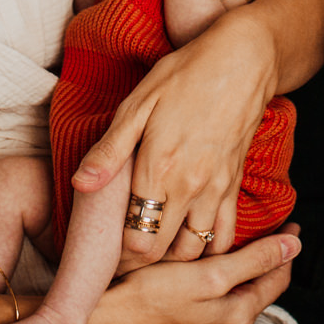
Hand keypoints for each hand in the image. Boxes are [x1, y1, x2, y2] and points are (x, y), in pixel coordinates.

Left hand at [73, 8, 275, 265]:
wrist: (242, 61)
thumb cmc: (184, 76)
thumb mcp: (138, 104)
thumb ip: (109, 150)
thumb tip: (80, 185)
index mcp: (158, 168)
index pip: (134, 240)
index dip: (116, 254)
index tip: (104, 252)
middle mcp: (190, 187)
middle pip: (161, 253)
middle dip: (138, 262)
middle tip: (121, 258)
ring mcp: (216, 189)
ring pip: (194, 251)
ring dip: (172, 257)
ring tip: (152, 247)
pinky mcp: (235, 186)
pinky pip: (226, 236)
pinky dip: (209, 249)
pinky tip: (190, 240)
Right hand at [86, 224, 299, 323]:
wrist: (107, 314)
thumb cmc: (155, 294)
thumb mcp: (211, 276)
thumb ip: (254, 260)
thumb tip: (295, 246)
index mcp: (239, 311)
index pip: (277, 277)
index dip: (286, 248)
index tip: (292, 223)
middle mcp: (228, 316)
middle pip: (261, 279)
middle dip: (271, 252)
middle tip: (275, 222)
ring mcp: (208, 312)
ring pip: (240, 279)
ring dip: (248, 255)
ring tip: (249, 229)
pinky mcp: (189, 304)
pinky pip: (219, 280)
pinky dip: (226, 260)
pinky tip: (215, 244)